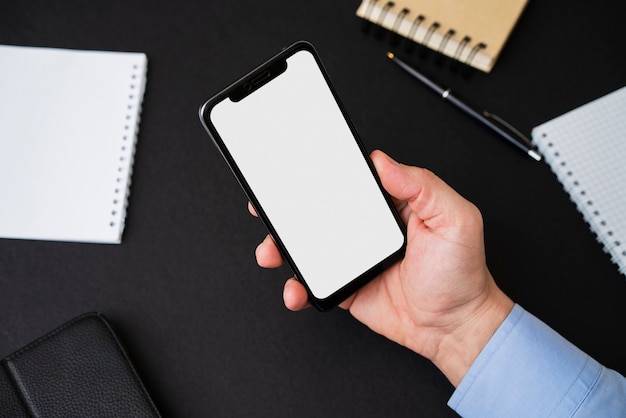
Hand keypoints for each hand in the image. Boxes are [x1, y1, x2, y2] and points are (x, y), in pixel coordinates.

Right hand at [251, 150, 513, 385]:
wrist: (455, 327)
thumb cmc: (462, 273)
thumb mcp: (455, 219)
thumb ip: (422, 186)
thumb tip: (384, 162)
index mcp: (390, 204)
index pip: (349, 180)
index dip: (321, 173)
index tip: (296, 168)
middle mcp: (368, 227)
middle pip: (318, 210)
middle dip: (288, 207)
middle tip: (268, 205)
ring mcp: (353, 256)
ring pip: (308, 245)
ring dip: (282, 245)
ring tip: (272, 251)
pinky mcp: (347, 284)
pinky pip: (313, 281)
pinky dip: (298, 286)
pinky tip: (296, 288)